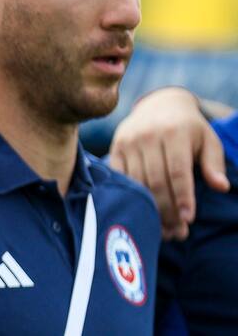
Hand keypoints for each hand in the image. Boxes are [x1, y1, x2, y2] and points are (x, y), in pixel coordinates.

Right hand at [109, 87, 228, 239]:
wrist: (159, 105)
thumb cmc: (188, 129)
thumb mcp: (208, 140)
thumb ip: (214, 163)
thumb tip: (221, 187)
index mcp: (174, 132)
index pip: (178, 171)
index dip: (183, 197)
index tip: (189, 220)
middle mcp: (148, 136)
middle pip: (156, 181)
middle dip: (167, 210)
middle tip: (177, 233)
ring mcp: (128, 141)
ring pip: (137, 183)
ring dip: (150, 209)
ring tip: (163, 229)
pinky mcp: (115, 147)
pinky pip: (121, 177)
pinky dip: (131, 197)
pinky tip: (143, 212)